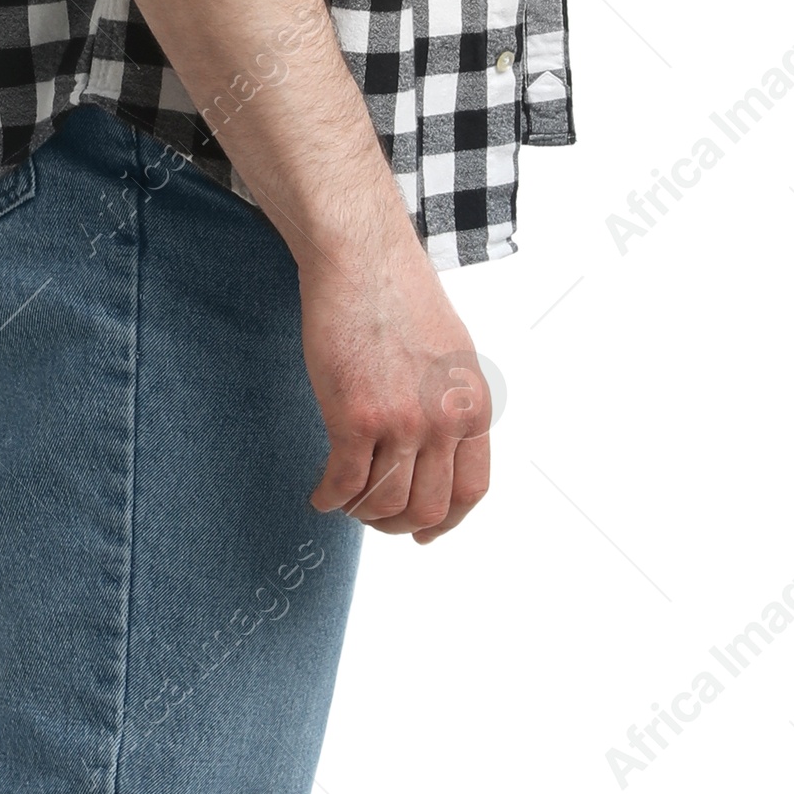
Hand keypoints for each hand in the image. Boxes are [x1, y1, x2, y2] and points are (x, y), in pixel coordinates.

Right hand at [299, 228, 492, 542]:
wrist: (362, 260)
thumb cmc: (398, 296)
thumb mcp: (451, 355)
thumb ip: (449, 404)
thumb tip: (437, 448)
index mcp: (473, 407)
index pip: (470, 491)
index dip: (445, 521)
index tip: (424, 533)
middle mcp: (444, 421)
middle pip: (427, 507)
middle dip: (396, 524)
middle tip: (371, 516)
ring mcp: (402, 422)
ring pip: (384, 503)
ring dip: (360, 513)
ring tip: (342, 500)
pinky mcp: (356, 418)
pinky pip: (345, 484)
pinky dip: (330, 498)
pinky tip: (320, 493)